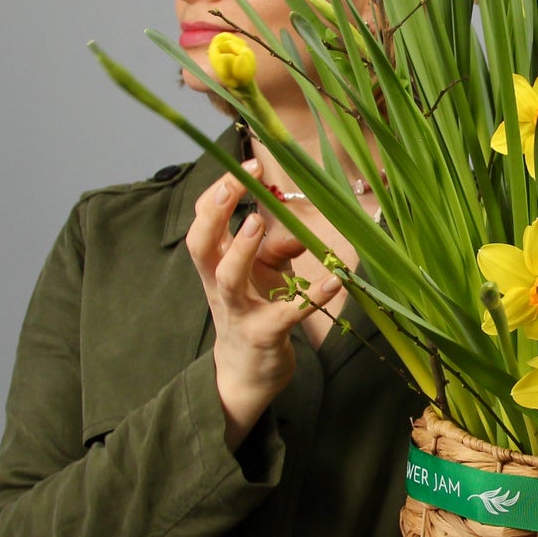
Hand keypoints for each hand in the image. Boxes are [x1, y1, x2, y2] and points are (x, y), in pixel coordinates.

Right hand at [185, 164, 341, 447]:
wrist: (246, 372)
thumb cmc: (256, 310)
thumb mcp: (264, 273)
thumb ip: (277, 245)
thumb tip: (301, 220)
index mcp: (216, 263)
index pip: (204, 220)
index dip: (218, 191)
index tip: (247, 164)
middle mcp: (219, 284)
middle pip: (200, 244)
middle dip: (213, 212)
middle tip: (233, 184)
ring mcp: (238, 310)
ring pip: (227, 278)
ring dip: (241, 250)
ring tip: (258, 222)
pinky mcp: (264, 335)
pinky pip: (286, 314)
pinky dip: (311, 295)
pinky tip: (336, 279)